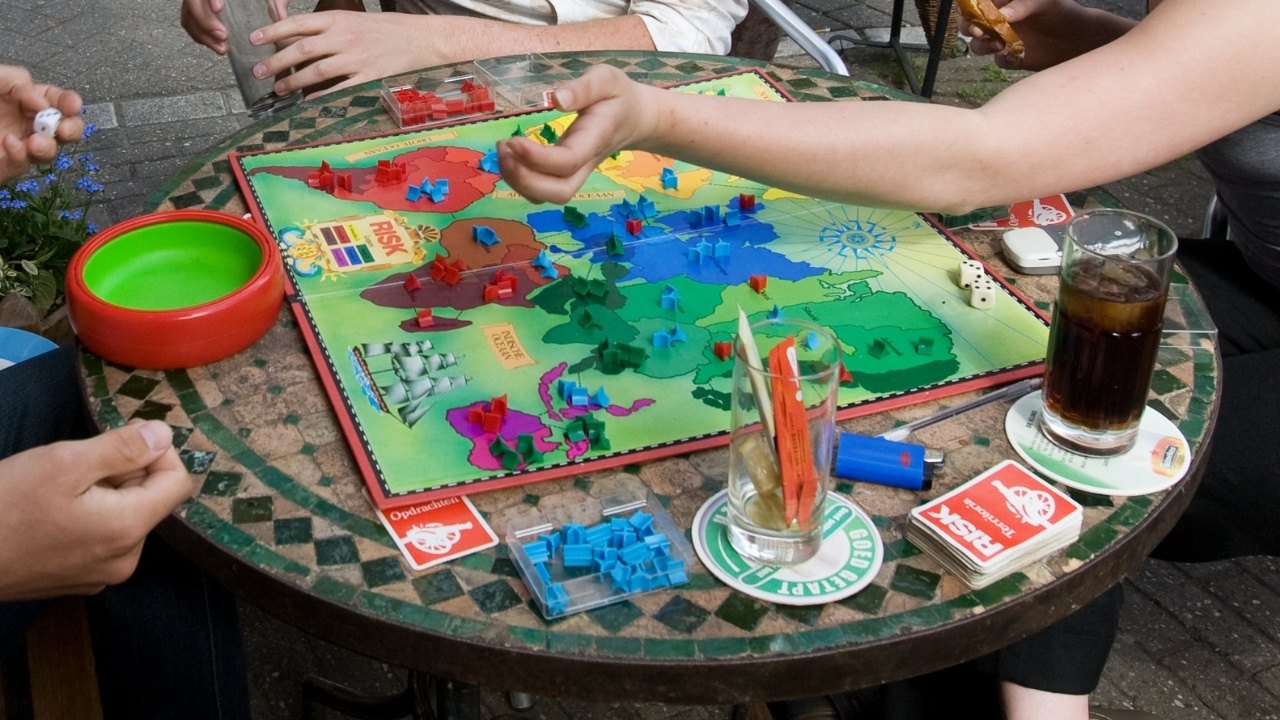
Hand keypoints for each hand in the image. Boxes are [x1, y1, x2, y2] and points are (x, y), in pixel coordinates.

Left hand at [0, 66, 82, 183]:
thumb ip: (17, 80)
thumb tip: (42, 102)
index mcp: (26, 99)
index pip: (59, 100)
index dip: (70, 103)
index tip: (72, 105)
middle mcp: (28, 123)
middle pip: (66, 129)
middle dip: (73, 130)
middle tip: (63, 130)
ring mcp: (21, 146)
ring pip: (50, 152)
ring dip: (48, 148)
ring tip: (34, 142)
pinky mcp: (9, 166)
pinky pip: (23, 165)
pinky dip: (21, 156)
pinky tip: (10, 144)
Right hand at [0, 421, 193, 600]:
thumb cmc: (2, 506)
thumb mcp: (63, 463)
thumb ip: (122, 448)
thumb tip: (164, 435)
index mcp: (128, 530)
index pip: (177, 483)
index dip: (159, 452)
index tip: (126, 436)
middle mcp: (124, 560)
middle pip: (149, 500)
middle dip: (124, 472)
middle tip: (78, 461)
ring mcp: (99, 574)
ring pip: (123, 517)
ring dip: (103, 493)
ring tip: (58, 487)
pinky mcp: (76, 580)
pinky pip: (99, 538)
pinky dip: (87, 516)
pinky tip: (49, 511)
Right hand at [181, 0, 290, 54]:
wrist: (254, 0)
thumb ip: (276, 1)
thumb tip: (281, 17)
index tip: (218, 9)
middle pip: (192, 3)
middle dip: (205, 21)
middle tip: (223, 36)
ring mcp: (201, 2)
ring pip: (188, 15)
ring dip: (202, 34)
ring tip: (221, 48)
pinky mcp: (199, 12)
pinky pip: (190, 23)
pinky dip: (201, 37)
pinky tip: (217, 46)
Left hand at [249, 11, 426, 96]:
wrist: (421, 39)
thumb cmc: (386, 29)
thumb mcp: (353, 20)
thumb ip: (326, 30)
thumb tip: (295, 39)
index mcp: (338, 19)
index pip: (298, 24)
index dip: (273, 31)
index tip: (253, 39)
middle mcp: (345, 37)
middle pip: (302, 49)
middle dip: (276, 61)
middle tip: (258, 71)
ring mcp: (357, 58)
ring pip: (317, 71)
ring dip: (295, 81)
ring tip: (279, 88)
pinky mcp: (369, 77)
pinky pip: (341, 89)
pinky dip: (322, 96)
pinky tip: (308, 101)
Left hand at [498, 65, 659, 204]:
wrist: (635, 118)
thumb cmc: (619, 96)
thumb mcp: (606, 79)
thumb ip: (584, 88)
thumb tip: (556, 99)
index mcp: (594, 139)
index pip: (567, 162)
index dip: (537, 158)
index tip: (513, 139)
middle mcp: (585, 163)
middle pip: (558, 192)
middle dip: (525, 179)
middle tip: (505, 148)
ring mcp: (576, 172)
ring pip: (548, 197)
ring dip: (519, 182)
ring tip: (503, 151)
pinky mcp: (566, 173)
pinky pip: (542, 190)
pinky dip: (520, 181)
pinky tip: (510, 156)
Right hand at [960, 0, 1120, 69]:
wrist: (1081, 39)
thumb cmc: (1063, 12)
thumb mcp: (1045, 2)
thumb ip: (1022, 5)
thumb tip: (1000, 15)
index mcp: (1005, 4)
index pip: (978, 5)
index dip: (970, 10)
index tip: (973, 15)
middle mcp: (1000, 22)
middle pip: (971, 26)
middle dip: (971, 29)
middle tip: (981, 32)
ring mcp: (1005, 40)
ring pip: (979, 45)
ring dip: (983, 46)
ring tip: (998, 45)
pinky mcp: (1013, 59)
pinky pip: (998, 61)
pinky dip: (1001, 60)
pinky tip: (1012, 56)